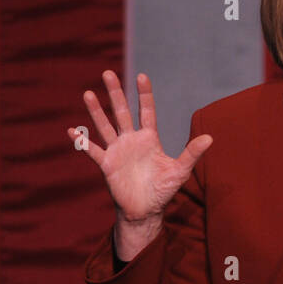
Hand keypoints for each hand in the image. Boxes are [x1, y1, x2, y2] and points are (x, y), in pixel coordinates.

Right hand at [69, 71, 211, 249]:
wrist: (146, 210)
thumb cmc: (163, 190)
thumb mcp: (180, 171)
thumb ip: (192, 153)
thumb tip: (210, 138)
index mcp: (149, 138)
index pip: (146, 111)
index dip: (144, 94)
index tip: (142, 76)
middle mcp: (131, 140)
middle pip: (121, 112)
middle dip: (115, 93)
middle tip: (108, 73)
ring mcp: (117, 150)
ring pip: (105, 126)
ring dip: (96, 111)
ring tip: (88, 94)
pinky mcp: (107, 164)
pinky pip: (92, 150)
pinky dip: (82, 142)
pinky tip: (72, 131)